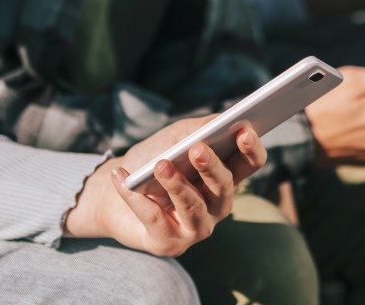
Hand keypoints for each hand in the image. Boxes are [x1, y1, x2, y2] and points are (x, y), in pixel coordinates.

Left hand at [64, 117, 266, 256]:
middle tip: (198, 149)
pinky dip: (136, 198)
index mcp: (225, 178)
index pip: (249, 164)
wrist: (113, 195)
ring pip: (193, 207)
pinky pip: (155, 219)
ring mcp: (196, 228)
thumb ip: (198, 129)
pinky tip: (123, 179)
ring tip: (160, 165)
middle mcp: (217, 206)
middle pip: (224, 186)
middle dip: (211, 167)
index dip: (251, 149)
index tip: (244, 130)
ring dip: (176, 185)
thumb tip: (219, 121)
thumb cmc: (152, 162)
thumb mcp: (175, 138)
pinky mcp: (168, 244)